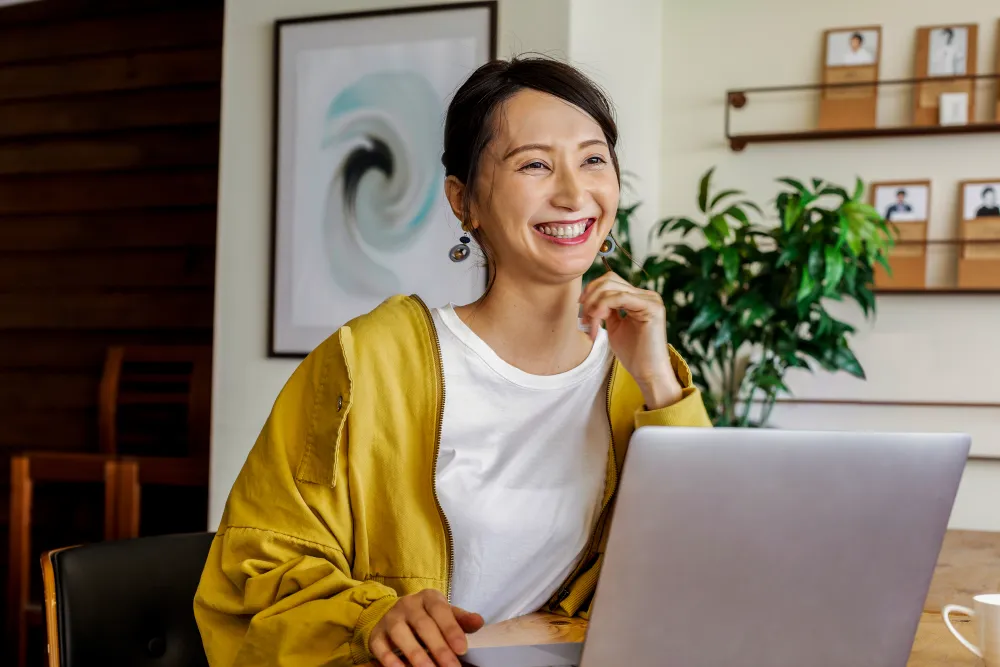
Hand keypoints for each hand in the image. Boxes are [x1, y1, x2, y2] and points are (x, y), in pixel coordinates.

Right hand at [369, 590, 483, 666]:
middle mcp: (408, 604)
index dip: (452, 630)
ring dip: (416, 655)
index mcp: (429, 597)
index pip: (441, 611)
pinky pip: (381, 648)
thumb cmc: (429, 617)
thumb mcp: (446, 614)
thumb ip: (461, 619)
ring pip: (401, 635)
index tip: (462, 649)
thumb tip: (479, 622)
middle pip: (423, 625)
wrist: (397, 616)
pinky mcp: (377, 634)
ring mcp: (390, 618)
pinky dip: (390, 660)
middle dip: (438, 648)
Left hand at [580, 271, 682, 408]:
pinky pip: (621, 298)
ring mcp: (651, 300)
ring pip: (612, 288)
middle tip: (583, 318)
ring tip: (590, 325)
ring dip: (594, 305)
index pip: (610, 280)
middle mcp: (647, 295)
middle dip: (590, 297)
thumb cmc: (632, 354)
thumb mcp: (614, 326)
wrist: (648, 374)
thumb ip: (607, 309)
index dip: (591, 290)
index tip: (580, 308)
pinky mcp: (652, 308)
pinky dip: (603, 307)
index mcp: (639, 297)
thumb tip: (592, 295)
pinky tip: (598, 321)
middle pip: (609, 280)